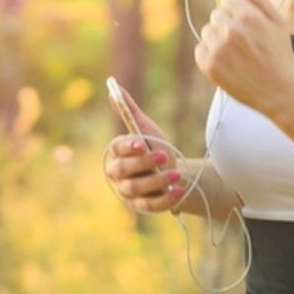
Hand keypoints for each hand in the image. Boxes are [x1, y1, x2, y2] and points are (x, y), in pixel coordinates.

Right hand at [104, 84, 187, 212]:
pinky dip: (165, 198)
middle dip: (143, 163)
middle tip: (164, 155)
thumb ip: (130, 112)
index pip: (117, 150)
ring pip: (136, 188)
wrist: (175, 173)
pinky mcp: (142, 207)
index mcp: (117, 154)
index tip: (141, 142)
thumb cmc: (156, 148)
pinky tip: (179, 190)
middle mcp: (118, 175)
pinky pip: (151, 205)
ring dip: (156, 181)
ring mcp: (129, 193)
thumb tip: (114, 87)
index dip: (128, 147)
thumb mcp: (147, 130)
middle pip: (123, 170)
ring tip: (176, 174)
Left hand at [194, 0, 293, 115]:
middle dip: (228, 25)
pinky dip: (210, 55)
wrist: (279, 92)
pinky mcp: (209, 66)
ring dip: (218, 40)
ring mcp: (218, 49)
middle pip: (216, 15)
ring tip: (237, 55)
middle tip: (245, 44)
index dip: (238, 12)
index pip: (227, 0)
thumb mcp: (278, 22)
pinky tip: (228, 64)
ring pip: (207, 32)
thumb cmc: (279, 56)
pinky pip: (200, 50)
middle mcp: (231, 30)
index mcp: (248, 16)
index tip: (247, 26)